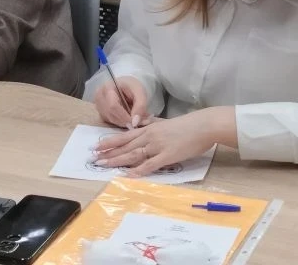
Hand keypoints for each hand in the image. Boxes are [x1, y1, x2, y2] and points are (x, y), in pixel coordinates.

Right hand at [93, 76, 152, 128]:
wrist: (126, 85)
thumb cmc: (132, 86)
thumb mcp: (140, 92)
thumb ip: (140, 106)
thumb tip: (135, 122)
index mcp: (108, 87)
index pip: (113, 106)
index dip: (124, 116)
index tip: (135, 122)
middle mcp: (99, 96)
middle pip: (111, 114)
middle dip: (125, 121)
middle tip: (137, 122)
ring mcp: (98, 104)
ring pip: (110, 120)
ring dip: (123, 122)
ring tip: (134, 118)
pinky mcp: (100, 112)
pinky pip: (109, 121)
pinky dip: (120, 122)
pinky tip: (126, 117)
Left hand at [93, 108, 226, 176]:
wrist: (203, 125)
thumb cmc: (187, 125)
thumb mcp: (165, 123)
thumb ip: (153, 125)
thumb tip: (143, 124)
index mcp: (149, 129)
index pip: (124, 136)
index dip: (109, 142)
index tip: (97, 147)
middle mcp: (149, 136)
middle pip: (125, 146)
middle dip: (108, 153)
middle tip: (93, 159)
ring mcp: (157, 146)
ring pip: (133, 154)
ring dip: (117, 160)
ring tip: (103, 165)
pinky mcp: (167, 156)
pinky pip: (150, 164)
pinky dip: (138, 170)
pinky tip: (128, 175)